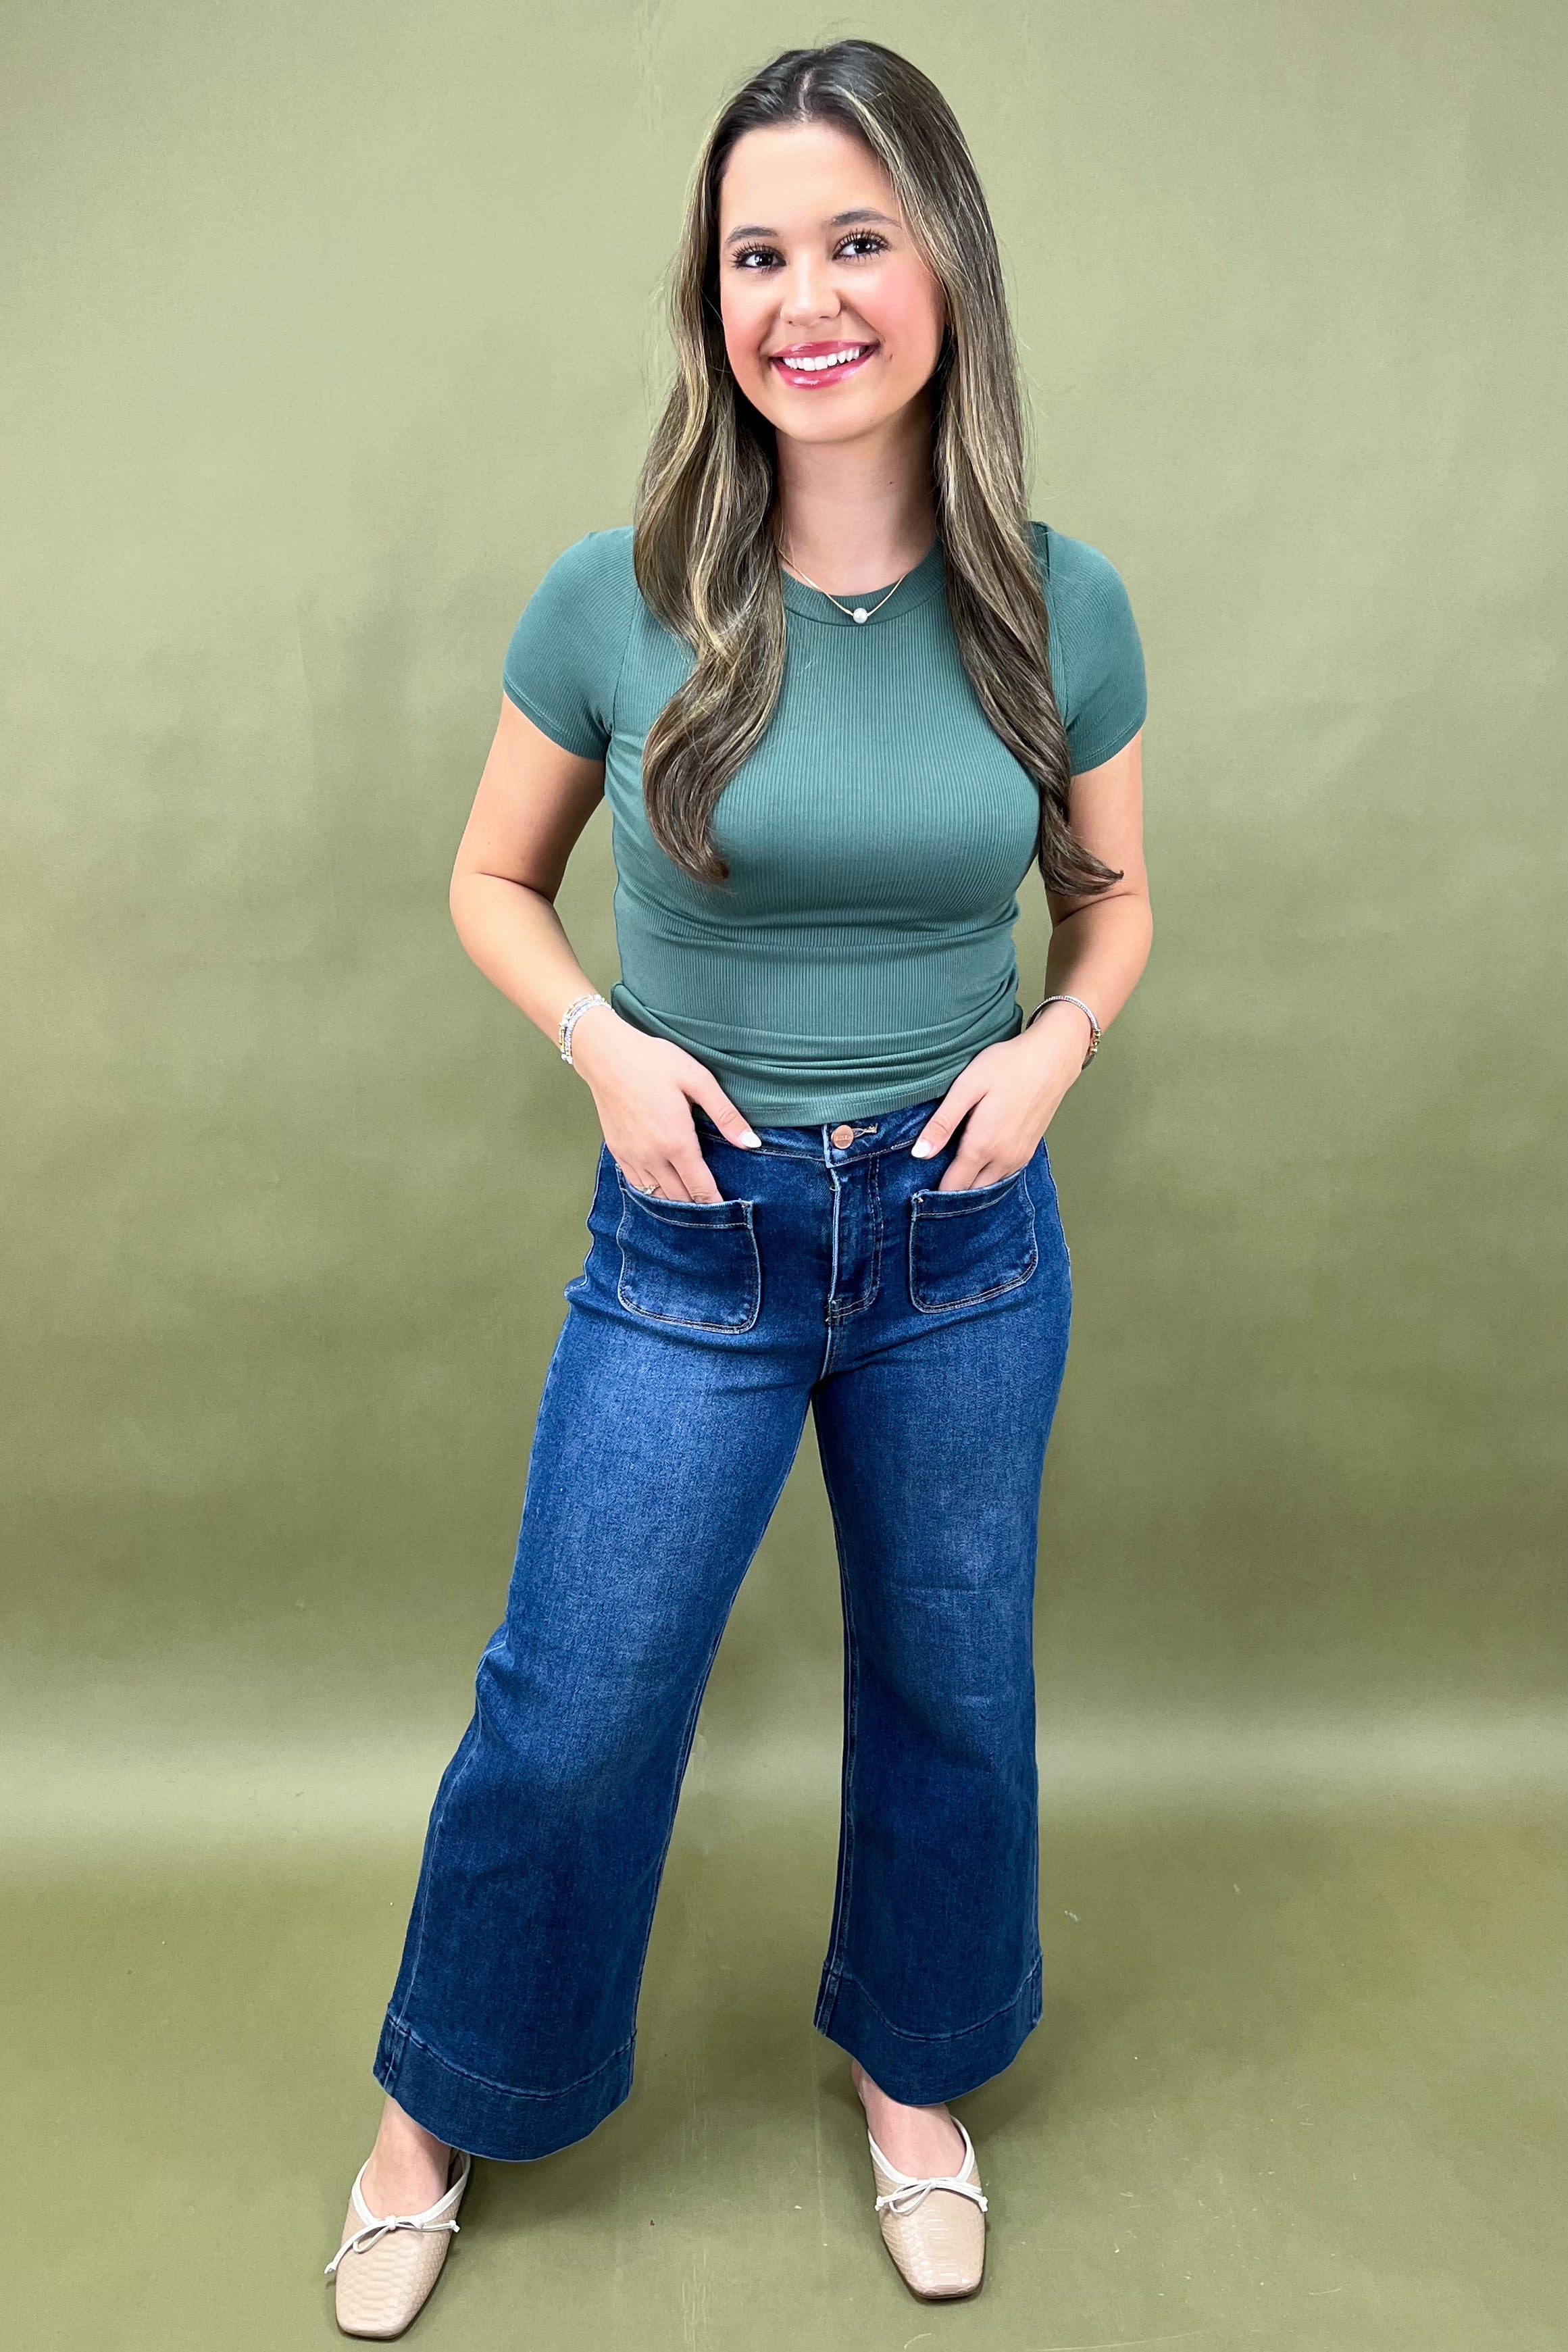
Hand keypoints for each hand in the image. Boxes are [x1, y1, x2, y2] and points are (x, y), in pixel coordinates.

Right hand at [568, 1004, 759, 1201]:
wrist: (606, 1055)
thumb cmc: (654, 1062)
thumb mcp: (698, 1080)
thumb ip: (726, 1115)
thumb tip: (751, 1143)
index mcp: (677, 1142)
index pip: (701, 1188)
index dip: (716, 1204)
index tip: (728, 1211)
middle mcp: (653, 1157)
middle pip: (680, 1198)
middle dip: (698, 1207)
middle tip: (715, 1210)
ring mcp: (632, 1157)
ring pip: (657, 1196)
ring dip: (676, 1203)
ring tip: (692, 1204)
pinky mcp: (617, 1152)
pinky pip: (638, 1185)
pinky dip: (653, 1193)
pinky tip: (664, 1189)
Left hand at [910, 1003, 1092, 1190]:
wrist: (1053, 1058)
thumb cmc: (1007, 1066)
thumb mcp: (967, 1087)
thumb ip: (943, 1123)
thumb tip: (919, 1154)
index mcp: (982, 1146)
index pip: (953, 1187)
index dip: (935, 1192)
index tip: (919, 1188)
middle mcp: (1003, 1159)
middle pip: (971, 1191)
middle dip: (952, 1189)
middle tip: (932, 1175)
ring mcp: (1019, 1157)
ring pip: (989, 1185)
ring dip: (971, 1184)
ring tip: (952, 1168)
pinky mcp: (1029, 1151)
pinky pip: (1003, 1175)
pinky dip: (988, 1175)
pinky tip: (978, 1159)